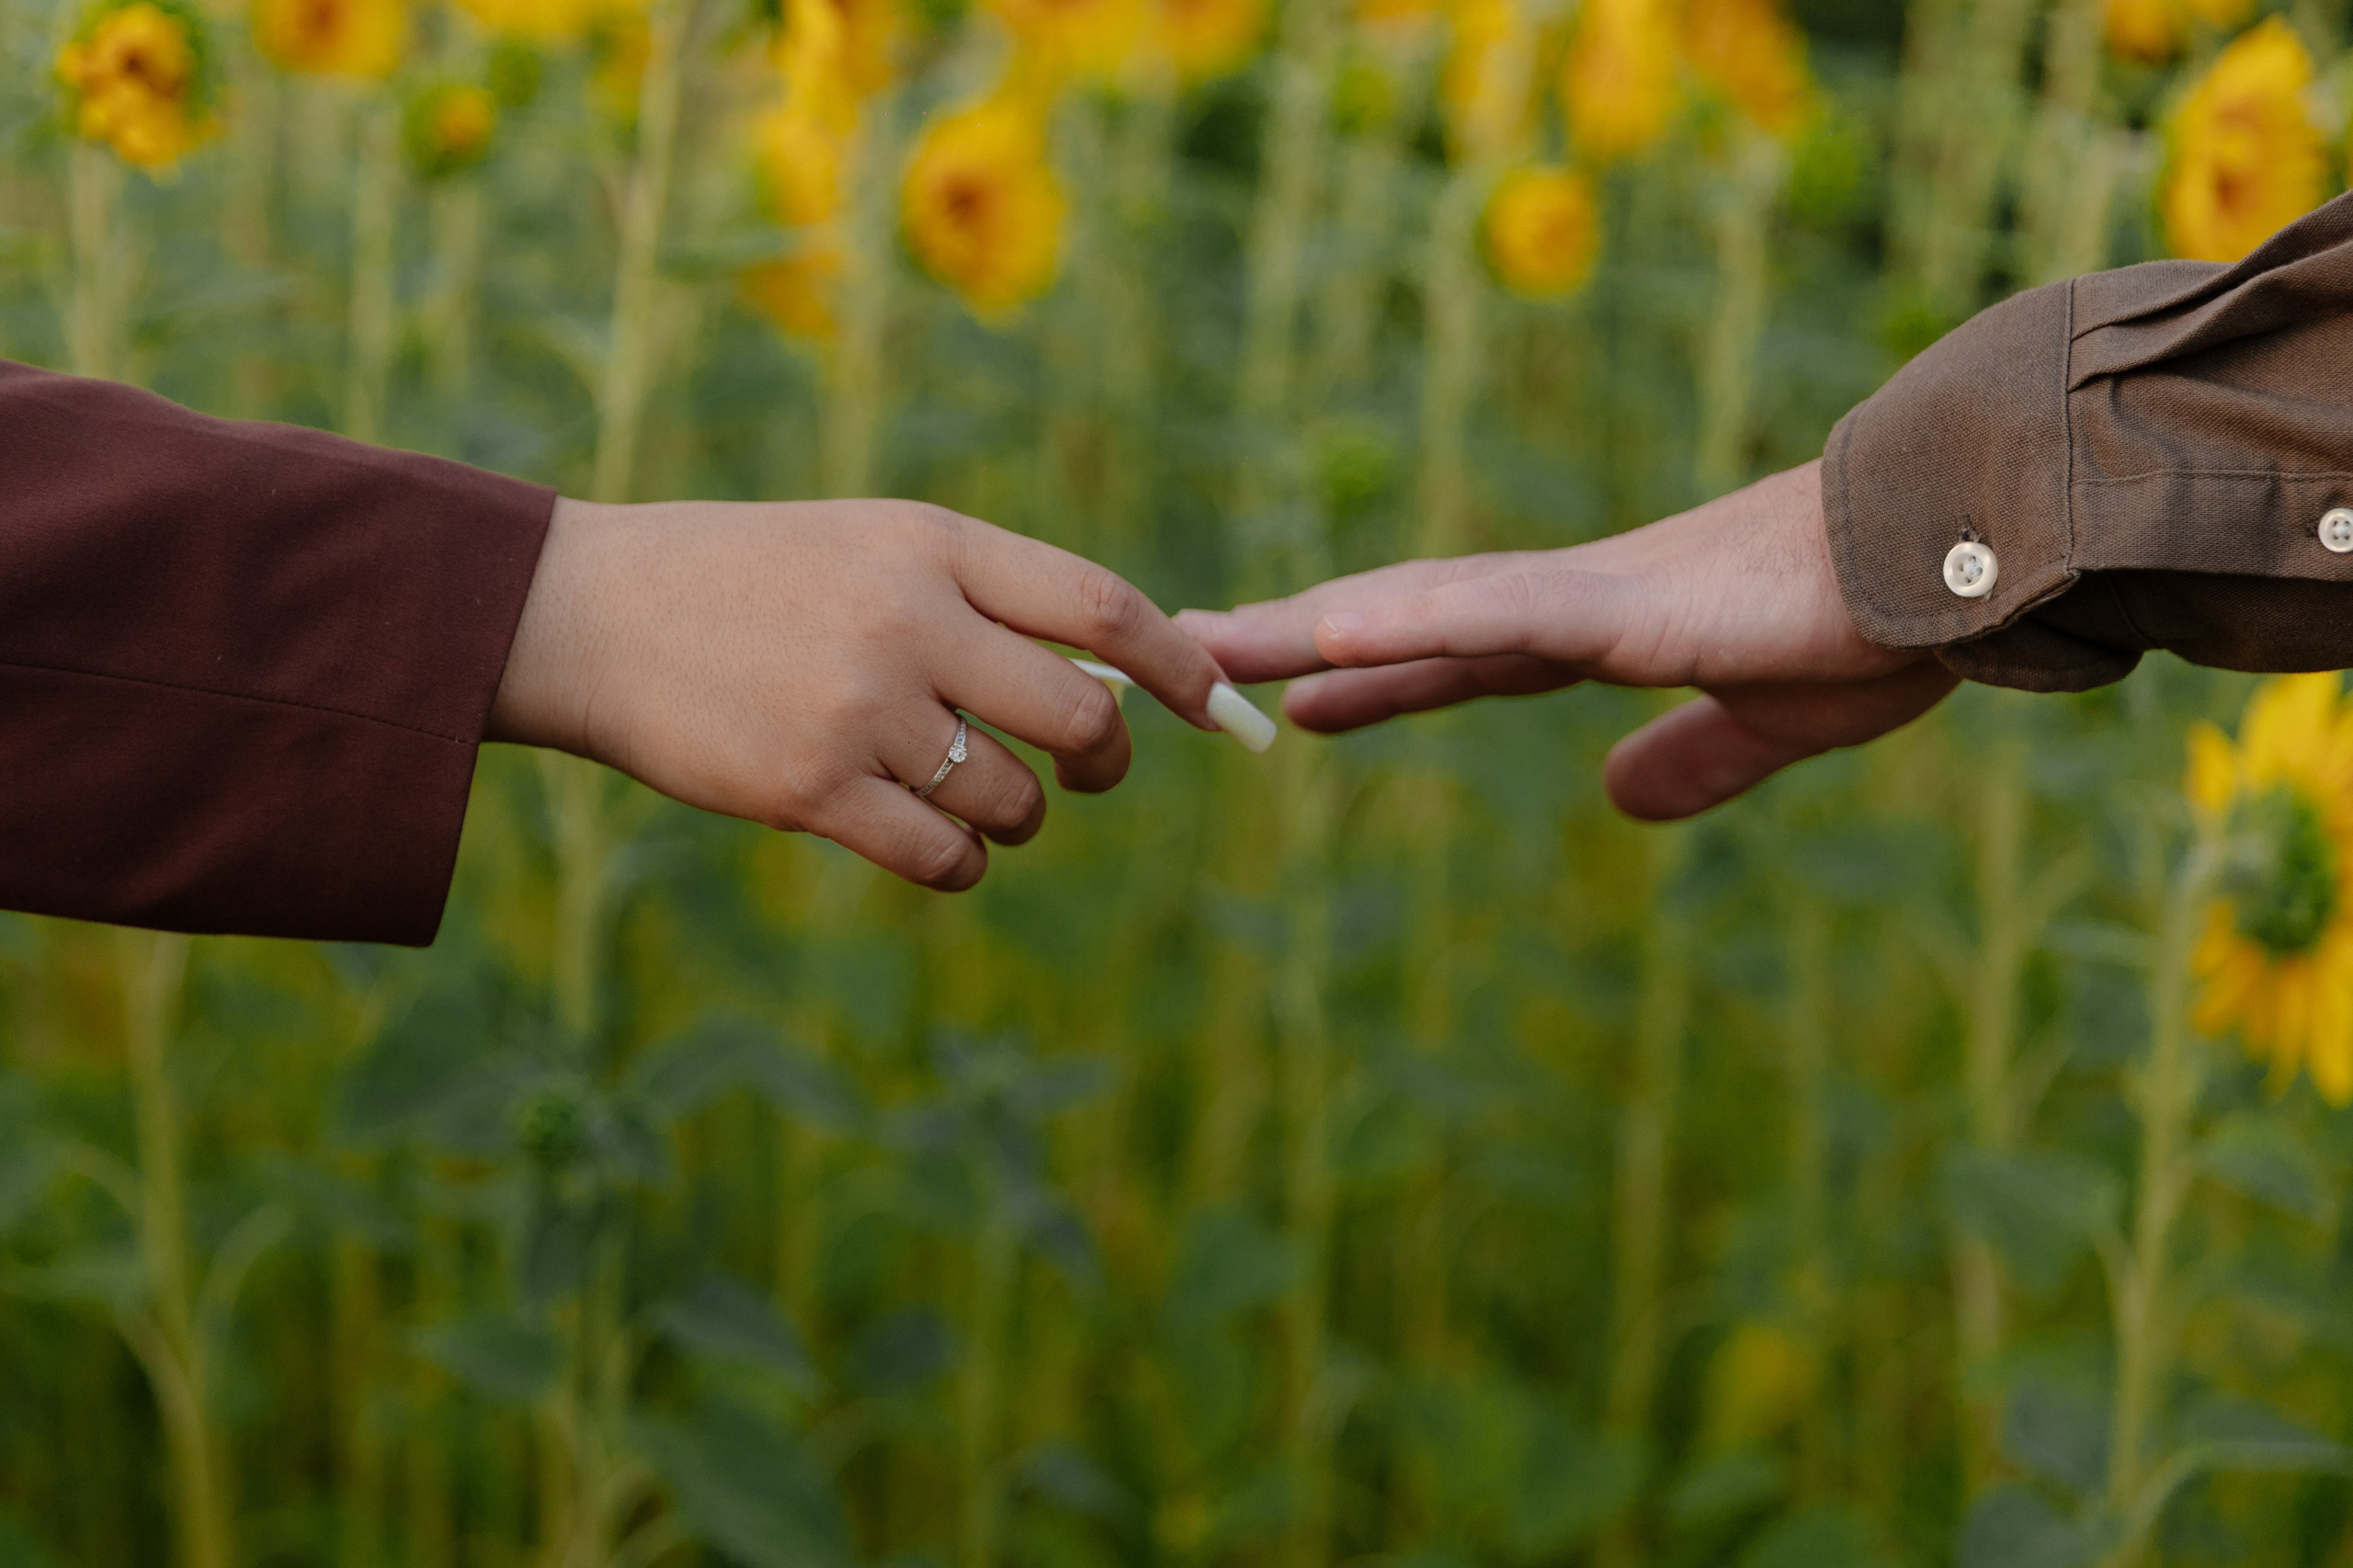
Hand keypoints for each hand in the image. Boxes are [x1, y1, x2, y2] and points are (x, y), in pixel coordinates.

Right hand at [488, 498, 1235, 888]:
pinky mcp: (812, 788)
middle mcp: (907, 617)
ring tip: (977, 803)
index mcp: (932, 542)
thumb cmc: (746, 579)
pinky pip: (945, 856)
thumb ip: (980, 597)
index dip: (1178, 663)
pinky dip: (962, 863)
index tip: (1216, 702)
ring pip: (1015, 798)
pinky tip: (935, 842)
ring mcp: (860, 706)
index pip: (1101, 603)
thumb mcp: (870, 546)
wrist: (590, 613)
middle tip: (1088, 772)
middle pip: (1080, 713)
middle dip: (1106, 758)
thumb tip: (1114, 681)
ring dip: (1020, 817)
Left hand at [1177, 462, 1957, 819]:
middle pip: (1410, 621)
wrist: (1960, 554)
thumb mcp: (1771, 719)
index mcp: (1608, 629)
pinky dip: (1404, 624)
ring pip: (1421, 607)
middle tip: (1191, 655)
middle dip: (1299, 641)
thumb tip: (1621, 800)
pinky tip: (1323, 631)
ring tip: (1209, 641)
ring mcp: (1592, 593)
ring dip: (1313, 625)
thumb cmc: (1883, 620)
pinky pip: (1493, 613)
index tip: (1290, 698)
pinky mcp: (1627, 603)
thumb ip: (1695, 758)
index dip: (1374, 680)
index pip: (1461, 658)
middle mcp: (1577, 599)